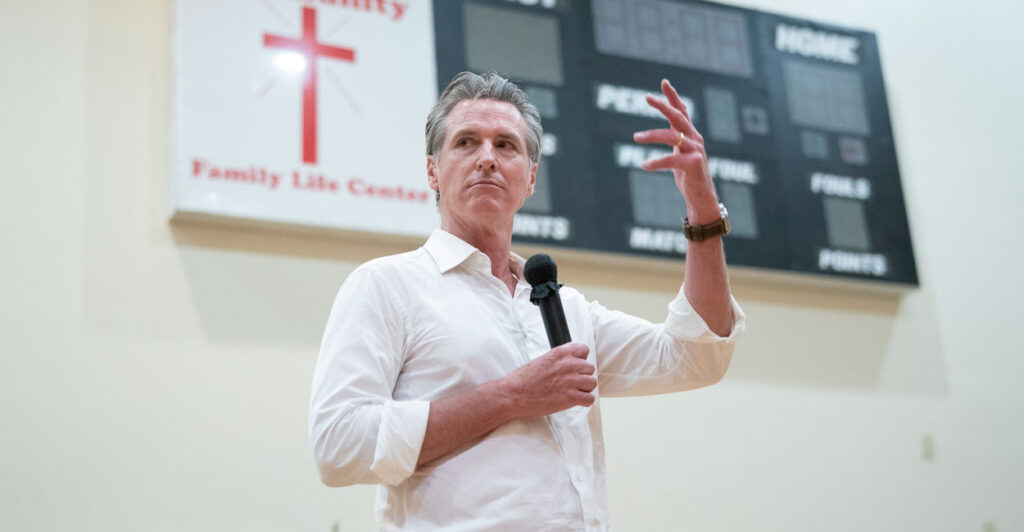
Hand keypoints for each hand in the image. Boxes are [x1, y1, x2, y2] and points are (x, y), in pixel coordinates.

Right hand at [504, 342, 595, 417]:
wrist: (515, 394)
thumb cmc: (525, 379)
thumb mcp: (543, 359)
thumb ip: (560, 359)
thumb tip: (572, 361)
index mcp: (561, 353)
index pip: (584, 350)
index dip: (581, 359)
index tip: (575, 367)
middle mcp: (568, 364)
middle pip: (589, 368)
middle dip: (582, 376)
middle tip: (571, 382)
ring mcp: (571, 381)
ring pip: (592, 383)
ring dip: (584, 388)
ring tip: (572, 392)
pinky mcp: (571, 397)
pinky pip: (589, 399)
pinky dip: (584, 401)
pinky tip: (575, 401)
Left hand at [633, 79, 719, 222]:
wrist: (702, 196)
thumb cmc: (689, 175)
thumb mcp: (681, 153)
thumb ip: (676, 139)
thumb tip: (666, 129)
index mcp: (691, 134)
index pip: (682, 110)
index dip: (673, 96)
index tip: (664, 82)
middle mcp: (695, 138)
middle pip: (678, 117)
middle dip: (663, 106)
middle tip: (646, 97)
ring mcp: (695, 150)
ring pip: (672, 137)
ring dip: (652, 135)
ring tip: (635, 137)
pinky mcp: (694, 164)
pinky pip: (671, 160)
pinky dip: (656, 162)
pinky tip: (644, 165)